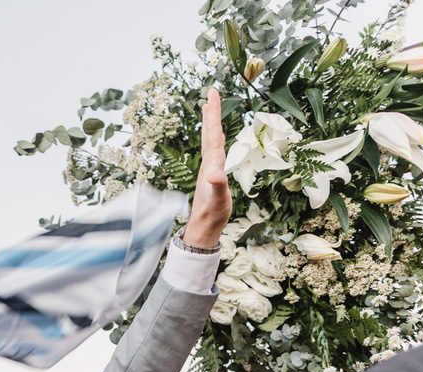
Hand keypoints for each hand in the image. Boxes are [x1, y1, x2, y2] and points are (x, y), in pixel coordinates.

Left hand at [184, 88, 232, 248]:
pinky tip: (217, 139)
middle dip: (211, 112)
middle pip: (209, 132)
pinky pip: (214, 149)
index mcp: (212, 163)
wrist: (203, 226)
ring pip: (210, 140)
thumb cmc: (212, 213)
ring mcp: (210, 167)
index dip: (214, 112)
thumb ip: (218, 186)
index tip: (212, 93)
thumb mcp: (219, 200)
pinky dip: (215, 138)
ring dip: (211, 123)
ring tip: (209, 109)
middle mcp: (209, 162)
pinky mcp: (212, 173)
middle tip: (210, 93)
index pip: (214, 132)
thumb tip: (216, 174)